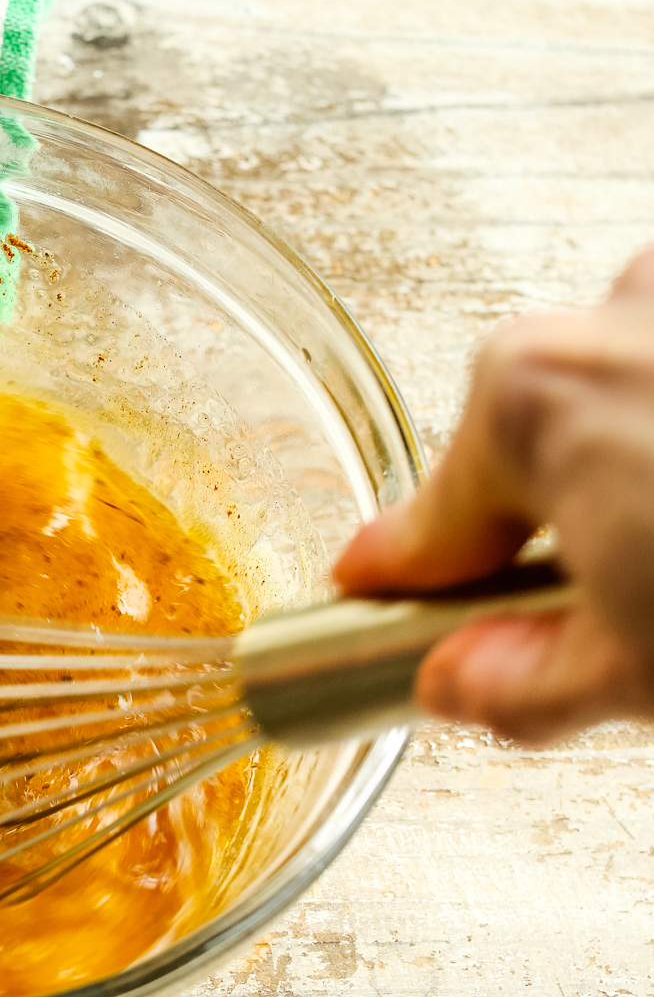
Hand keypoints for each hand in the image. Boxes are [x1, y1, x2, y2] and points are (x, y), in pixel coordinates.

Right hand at [335, 248, 653, 744]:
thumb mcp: (646, 673)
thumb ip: (528, 681)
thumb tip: (462, 682)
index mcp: (533, 399)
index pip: (432, 521)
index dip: (404, 575)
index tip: (370, 591)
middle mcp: (606, 313)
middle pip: (532, 439)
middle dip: (551, 517)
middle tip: (592, 606)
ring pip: (619, 385)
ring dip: (632, 456)